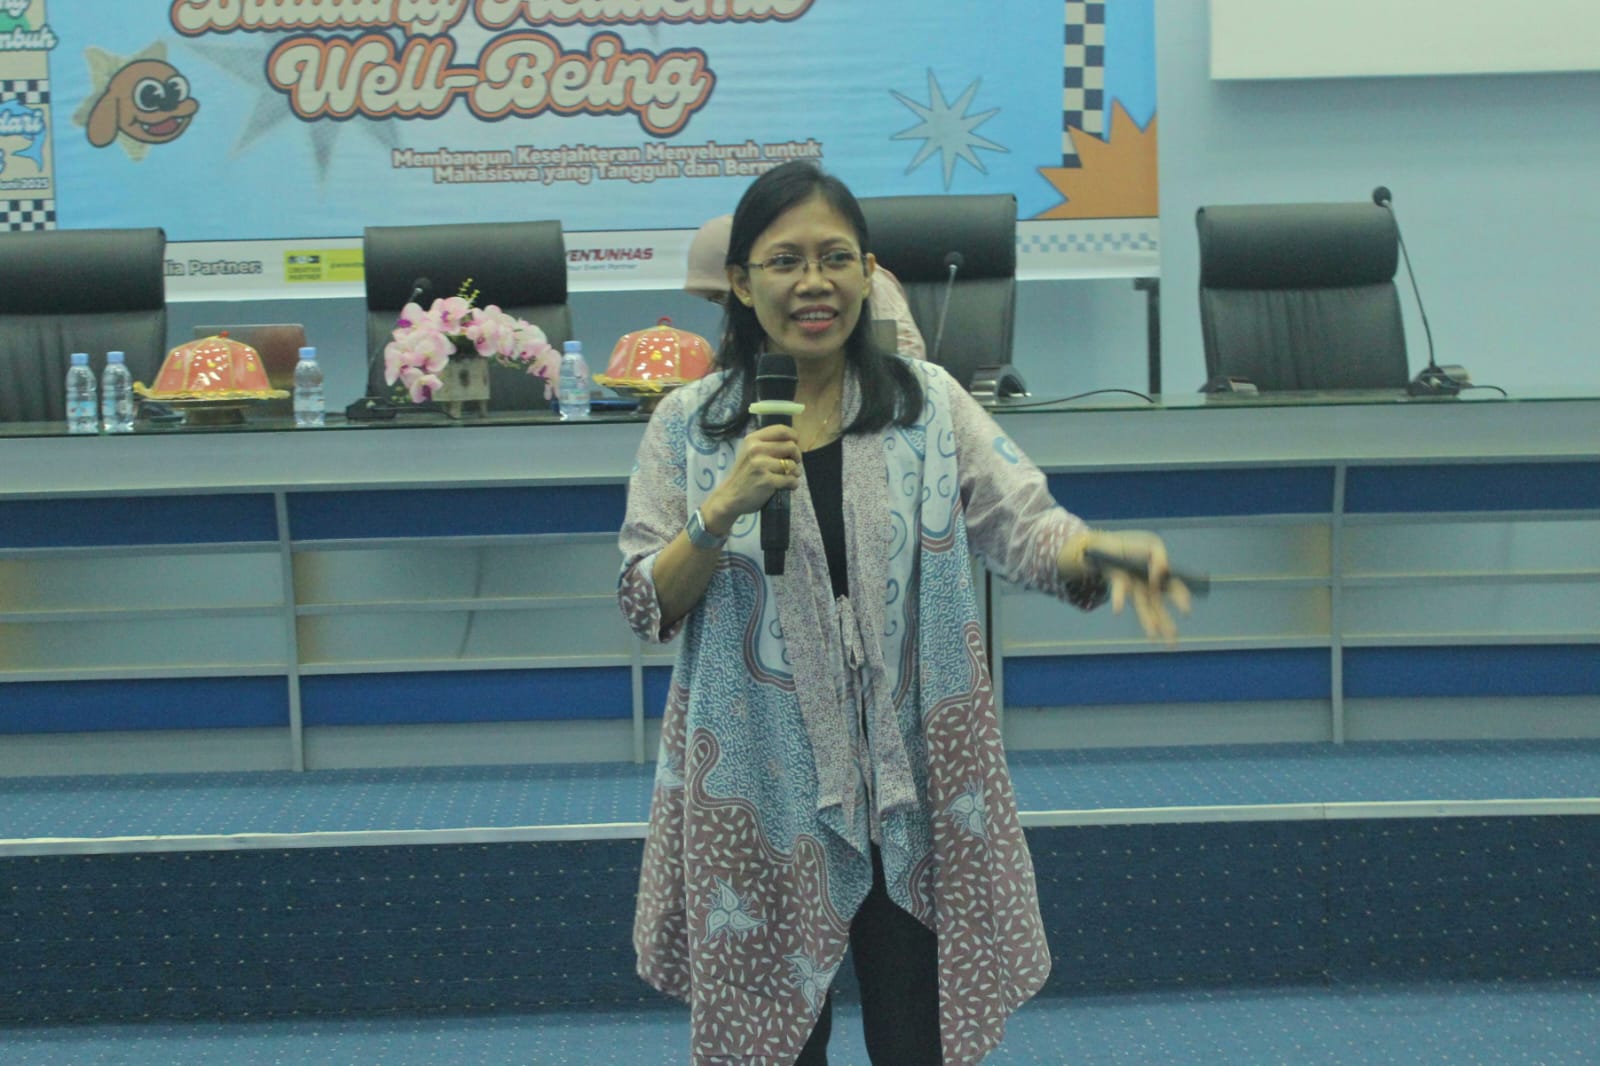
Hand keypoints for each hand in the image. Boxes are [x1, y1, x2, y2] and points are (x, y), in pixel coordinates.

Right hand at [701, 425, 802, 535]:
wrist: (729, 496)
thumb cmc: (743, 475)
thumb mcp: (749, 453)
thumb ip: (767, 445)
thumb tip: (794, 442)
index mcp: (752, 440)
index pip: (781, 430)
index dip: (794, 436)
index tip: (795, 444)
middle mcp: (756, 449)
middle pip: (791, 446)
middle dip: (797, 456)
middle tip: (793, 463)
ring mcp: (761, 465)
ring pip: (792, 464)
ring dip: (795, 472)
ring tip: (789, 476)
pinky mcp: (767, 481)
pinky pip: (791, 480)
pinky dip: (793, 484)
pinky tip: (788, 486)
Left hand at [1065, 530, 1192, 642]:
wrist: (1103, 544)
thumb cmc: (1131, 546)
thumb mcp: (1152, 545)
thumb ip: (1160, 557)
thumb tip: (1162, 572)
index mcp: (1160, 578)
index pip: (1175, 589)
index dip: (1181, 599)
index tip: (1186, 612)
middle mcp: (1146, 587)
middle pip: (1158, 608)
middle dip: (1166, 625)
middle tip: (1172, 644)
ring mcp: (1132, 587)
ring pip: (1142, 607)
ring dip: (1148, 621)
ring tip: (1153, 638)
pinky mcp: (1118, 581)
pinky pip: (1120, 591)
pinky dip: (1120, 599)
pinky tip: (1118, 611)